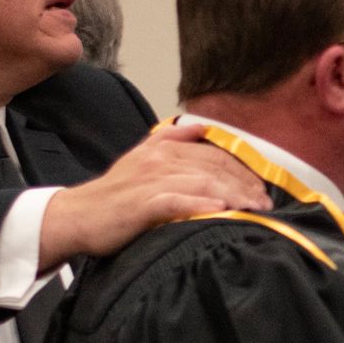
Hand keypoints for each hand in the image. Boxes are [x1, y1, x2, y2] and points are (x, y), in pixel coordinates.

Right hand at [41, 125, 268, 266]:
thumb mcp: (141, 158)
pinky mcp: (141, 204)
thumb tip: (200, 127)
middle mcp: (160, 160)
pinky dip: (199, 204)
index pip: (215, 155)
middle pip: (214, 168)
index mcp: (163, 149)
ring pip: (202, 182)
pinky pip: (176, 201)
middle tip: (266, 203)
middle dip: (245, 184)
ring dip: (233, 195)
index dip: (243, 170)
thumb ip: (171, 140)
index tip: (262, 189)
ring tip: (253, 209)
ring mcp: (150, 181)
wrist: (77, 215)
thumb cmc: (114, 195)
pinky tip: (219, 210)